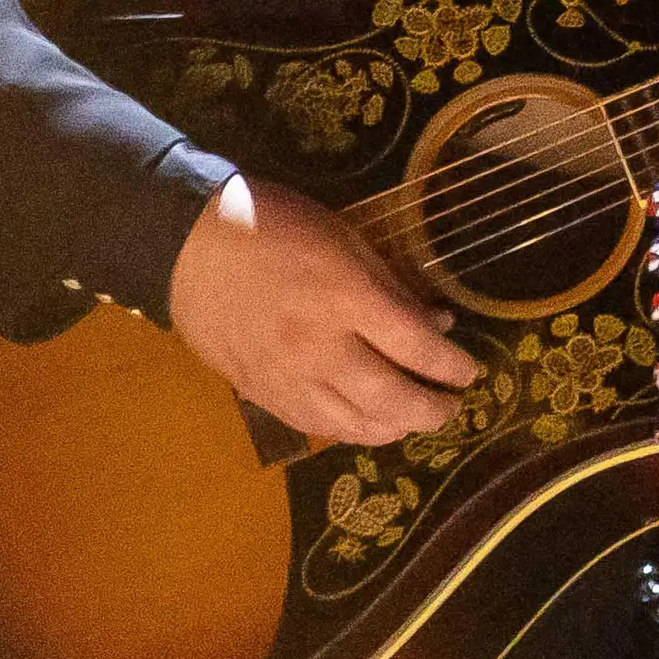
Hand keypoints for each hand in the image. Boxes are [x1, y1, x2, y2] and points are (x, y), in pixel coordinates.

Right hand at [167, 174, 479, 446]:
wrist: (188, 246)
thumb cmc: (274, 226)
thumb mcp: (345, 239)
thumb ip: (391, 287)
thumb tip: (438, 324)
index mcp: (346, 298)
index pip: (416, 347)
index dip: (452, 366)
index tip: (470, 371)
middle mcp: (320, 348)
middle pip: (391, 399)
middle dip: (431, 409)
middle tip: (450, 406)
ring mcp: (288, 377)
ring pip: (354, 425)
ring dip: (395, 428)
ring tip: (413, 420)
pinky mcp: (262, 394)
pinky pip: (315, 427)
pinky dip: (350, 431)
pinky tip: (366, 423)